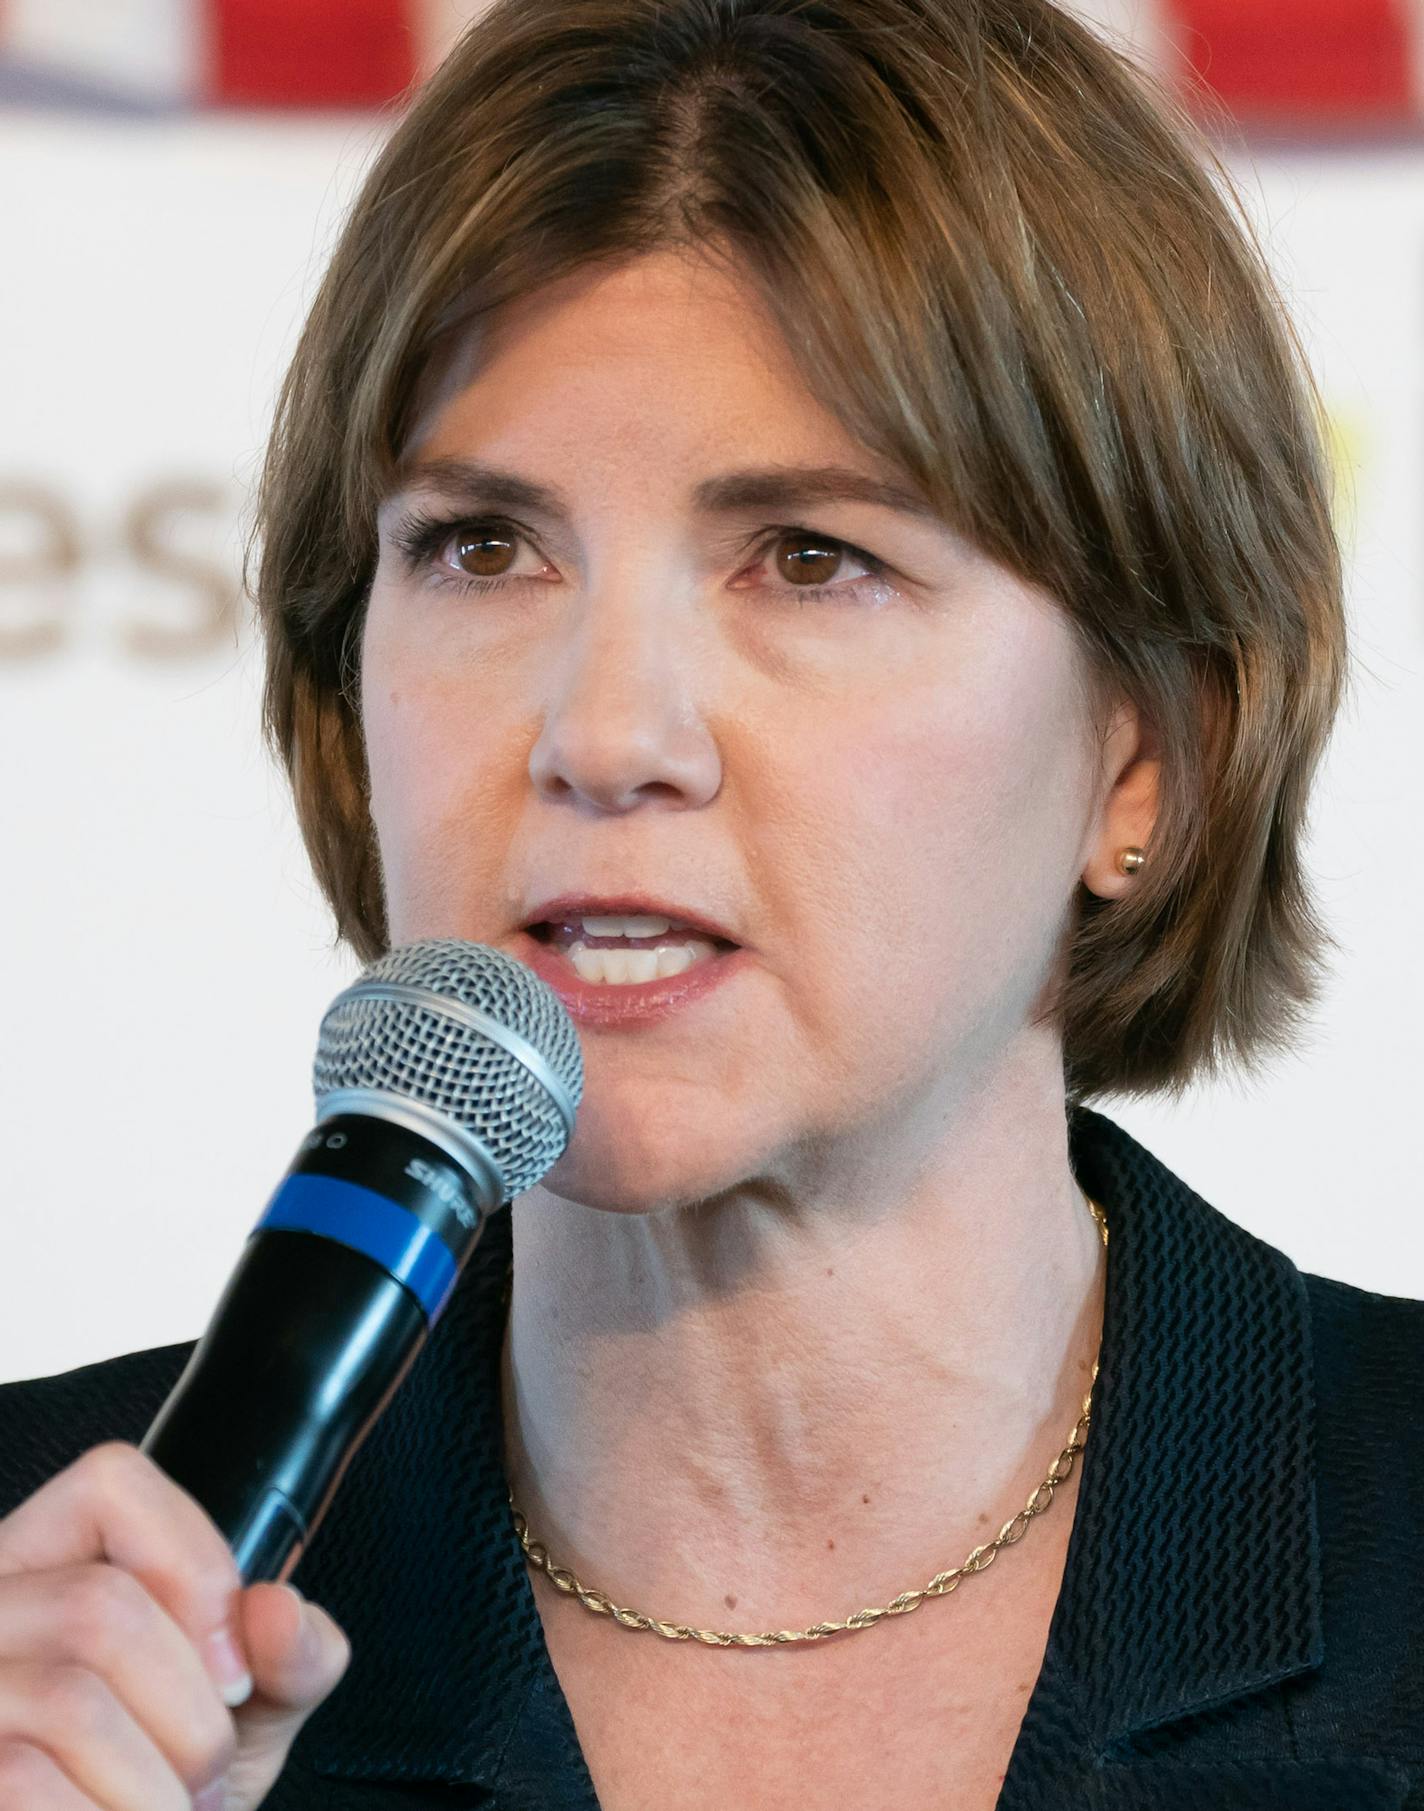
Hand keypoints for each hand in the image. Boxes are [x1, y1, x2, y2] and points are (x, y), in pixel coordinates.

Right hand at [0, 1441, 350, 1808]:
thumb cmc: (165, 1797)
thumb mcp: (244, 1722)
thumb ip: (288, 1660)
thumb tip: (279, 1612)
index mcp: (46, 1567)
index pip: (111, 1484)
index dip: (194, 1566)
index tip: (234, 1673)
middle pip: (100, 1606)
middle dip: (188, 1715)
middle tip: (204, 1779)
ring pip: (69, 1703)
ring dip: (152, 1789)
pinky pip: (25, 1784)